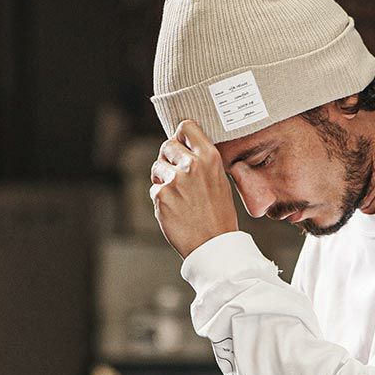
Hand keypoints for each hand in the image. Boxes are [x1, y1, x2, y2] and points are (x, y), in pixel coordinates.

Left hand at [149, 119, 239, 258]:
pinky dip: (161, 200)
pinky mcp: (161, 195)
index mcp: (209, 158)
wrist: (214, 247)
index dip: (180, 136)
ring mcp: (175, 179)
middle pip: (166, 145)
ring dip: (162, 180)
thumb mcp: (219, 182)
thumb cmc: (219, 218)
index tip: (181, 146)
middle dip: (168, 160)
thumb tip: (183, 149)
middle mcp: (192, 164)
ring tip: (178, 198)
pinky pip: (154, 190)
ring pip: (157, 168)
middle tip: (177, 178)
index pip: (186, 127)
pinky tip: (175, 211)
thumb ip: (202, 163)